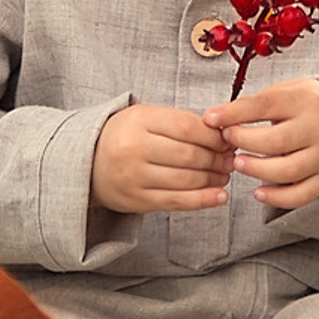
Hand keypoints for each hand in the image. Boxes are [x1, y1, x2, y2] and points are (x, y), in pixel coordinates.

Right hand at [91, 103, 230, 214]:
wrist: (87, 163)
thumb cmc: (125, 136)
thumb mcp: (146, 117)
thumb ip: (180, 123)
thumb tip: (222, 133)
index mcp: (139, 120)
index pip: (188, 127)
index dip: (214, 135)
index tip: (228, 138)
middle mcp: (135, 148)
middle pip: (190, 155)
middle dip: (217, 158)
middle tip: (231, 158)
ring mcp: (134, 177)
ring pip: (186, 180)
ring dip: (213, 178)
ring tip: (225, 174)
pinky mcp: (137, 201)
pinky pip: (176, 202)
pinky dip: (203, 200)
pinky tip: (219, 196)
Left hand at [208, 79, 318, 209]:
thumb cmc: (303, 105)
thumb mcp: (282, 93)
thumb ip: (251, 105)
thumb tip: (213, 119)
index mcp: (305, 100)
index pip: (265, 106)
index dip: (234, 113)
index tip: (210, 119)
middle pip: (276, 141)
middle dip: (244, 142)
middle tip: (226, 142)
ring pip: (288, 170)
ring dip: (256, 170)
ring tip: (238, 163)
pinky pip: (301, 195)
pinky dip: (277, 198)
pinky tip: (258, 192)